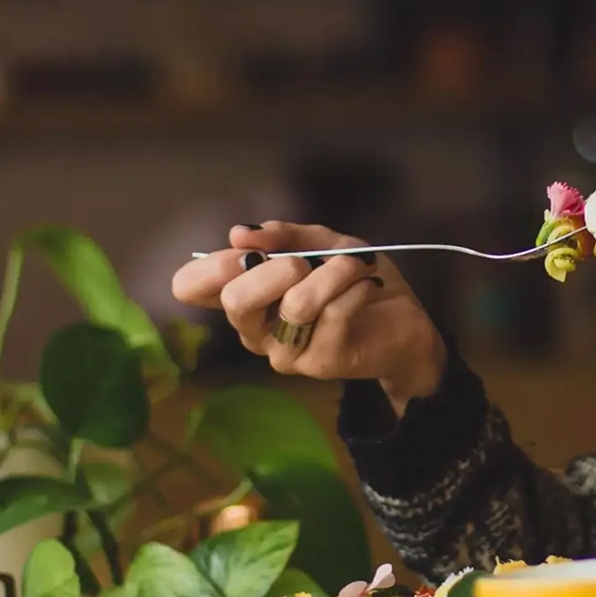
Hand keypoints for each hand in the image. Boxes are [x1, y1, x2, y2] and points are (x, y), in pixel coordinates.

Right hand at [171, 222, 446, 413]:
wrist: (405, 322)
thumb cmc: (353, 281)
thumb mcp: (322, 244)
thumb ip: (284, 235)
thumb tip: (239, 233)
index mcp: (245, 297)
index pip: (190, 288)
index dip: (209, 265)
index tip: (246, 250)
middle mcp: (254, 330)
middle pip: (235, 300)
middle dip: (275, 268)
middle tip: (305, 261)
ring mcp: (285, 352)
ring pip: (296, 304)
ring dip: (333, 273)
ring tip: (355, 266)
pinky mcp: (321, 363)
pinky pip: (334, 314)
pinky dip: (356, 287)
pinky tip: (368, 285)